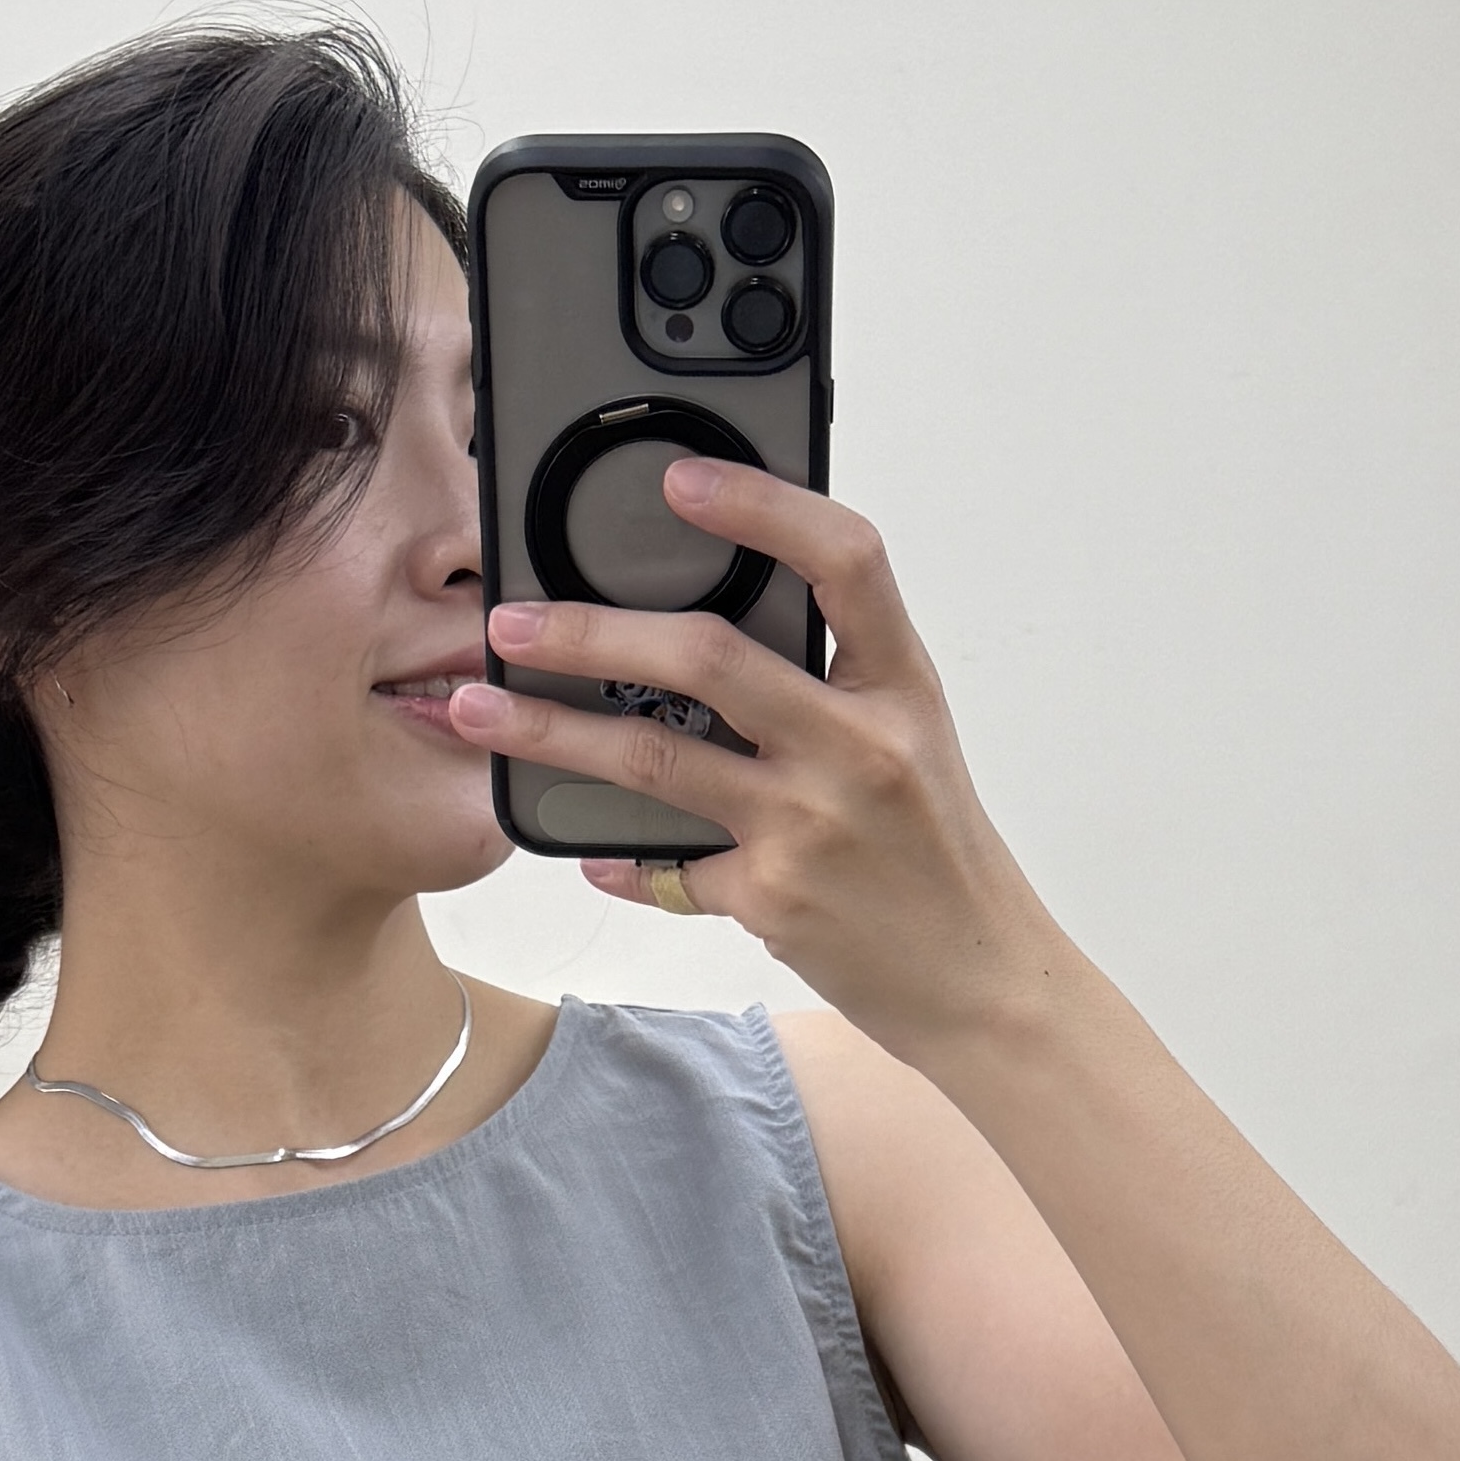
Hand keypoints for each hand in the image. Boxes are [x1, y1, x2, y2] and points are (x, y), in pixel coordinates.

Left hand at [451, 461, 1062, 1063]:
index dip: (761, 505)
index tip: (679, 478)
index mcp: (900, 684)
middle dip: (589, 632)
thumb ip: (831, 682)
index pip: (843, 559)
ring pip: (654, 758)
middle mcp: (857, 745)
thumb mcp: (910, 742)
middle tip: (509, 620)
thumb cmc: (936, 855)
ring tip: (479, 711)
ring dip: (550, 732)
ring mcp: (809, 824)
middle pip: (706, 656)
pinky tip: (586, 848)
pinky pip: (668, 865)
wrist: (981, 981)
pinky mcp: (771, 898)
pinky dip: (620, 855)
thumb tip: (713, 636)